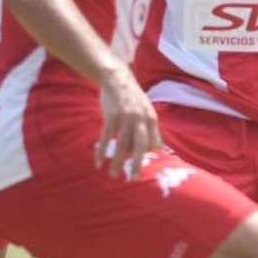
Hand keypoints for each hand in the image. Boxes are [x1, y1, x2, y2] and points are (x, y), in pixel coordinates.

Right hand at [97, 65, 160, 179]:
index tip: (149, 170)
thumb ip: (151, 129)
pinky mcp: (111, 117)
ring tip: (113, 174)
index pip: (153, 141)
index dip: (151, 157)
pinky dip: (102, 151)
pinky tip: (99, 162)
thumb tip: (158, 148)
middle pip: (140, 145)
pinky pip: (106, 137)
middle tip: (134, 179)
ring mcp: (125, 118)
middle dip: (137, 163)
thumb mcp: (147, 111)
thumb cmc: (132, 99)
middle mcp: (140, 119)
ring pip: (122, 144)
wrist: (117, 79)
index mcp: (151, 119)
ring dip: (117, 161)